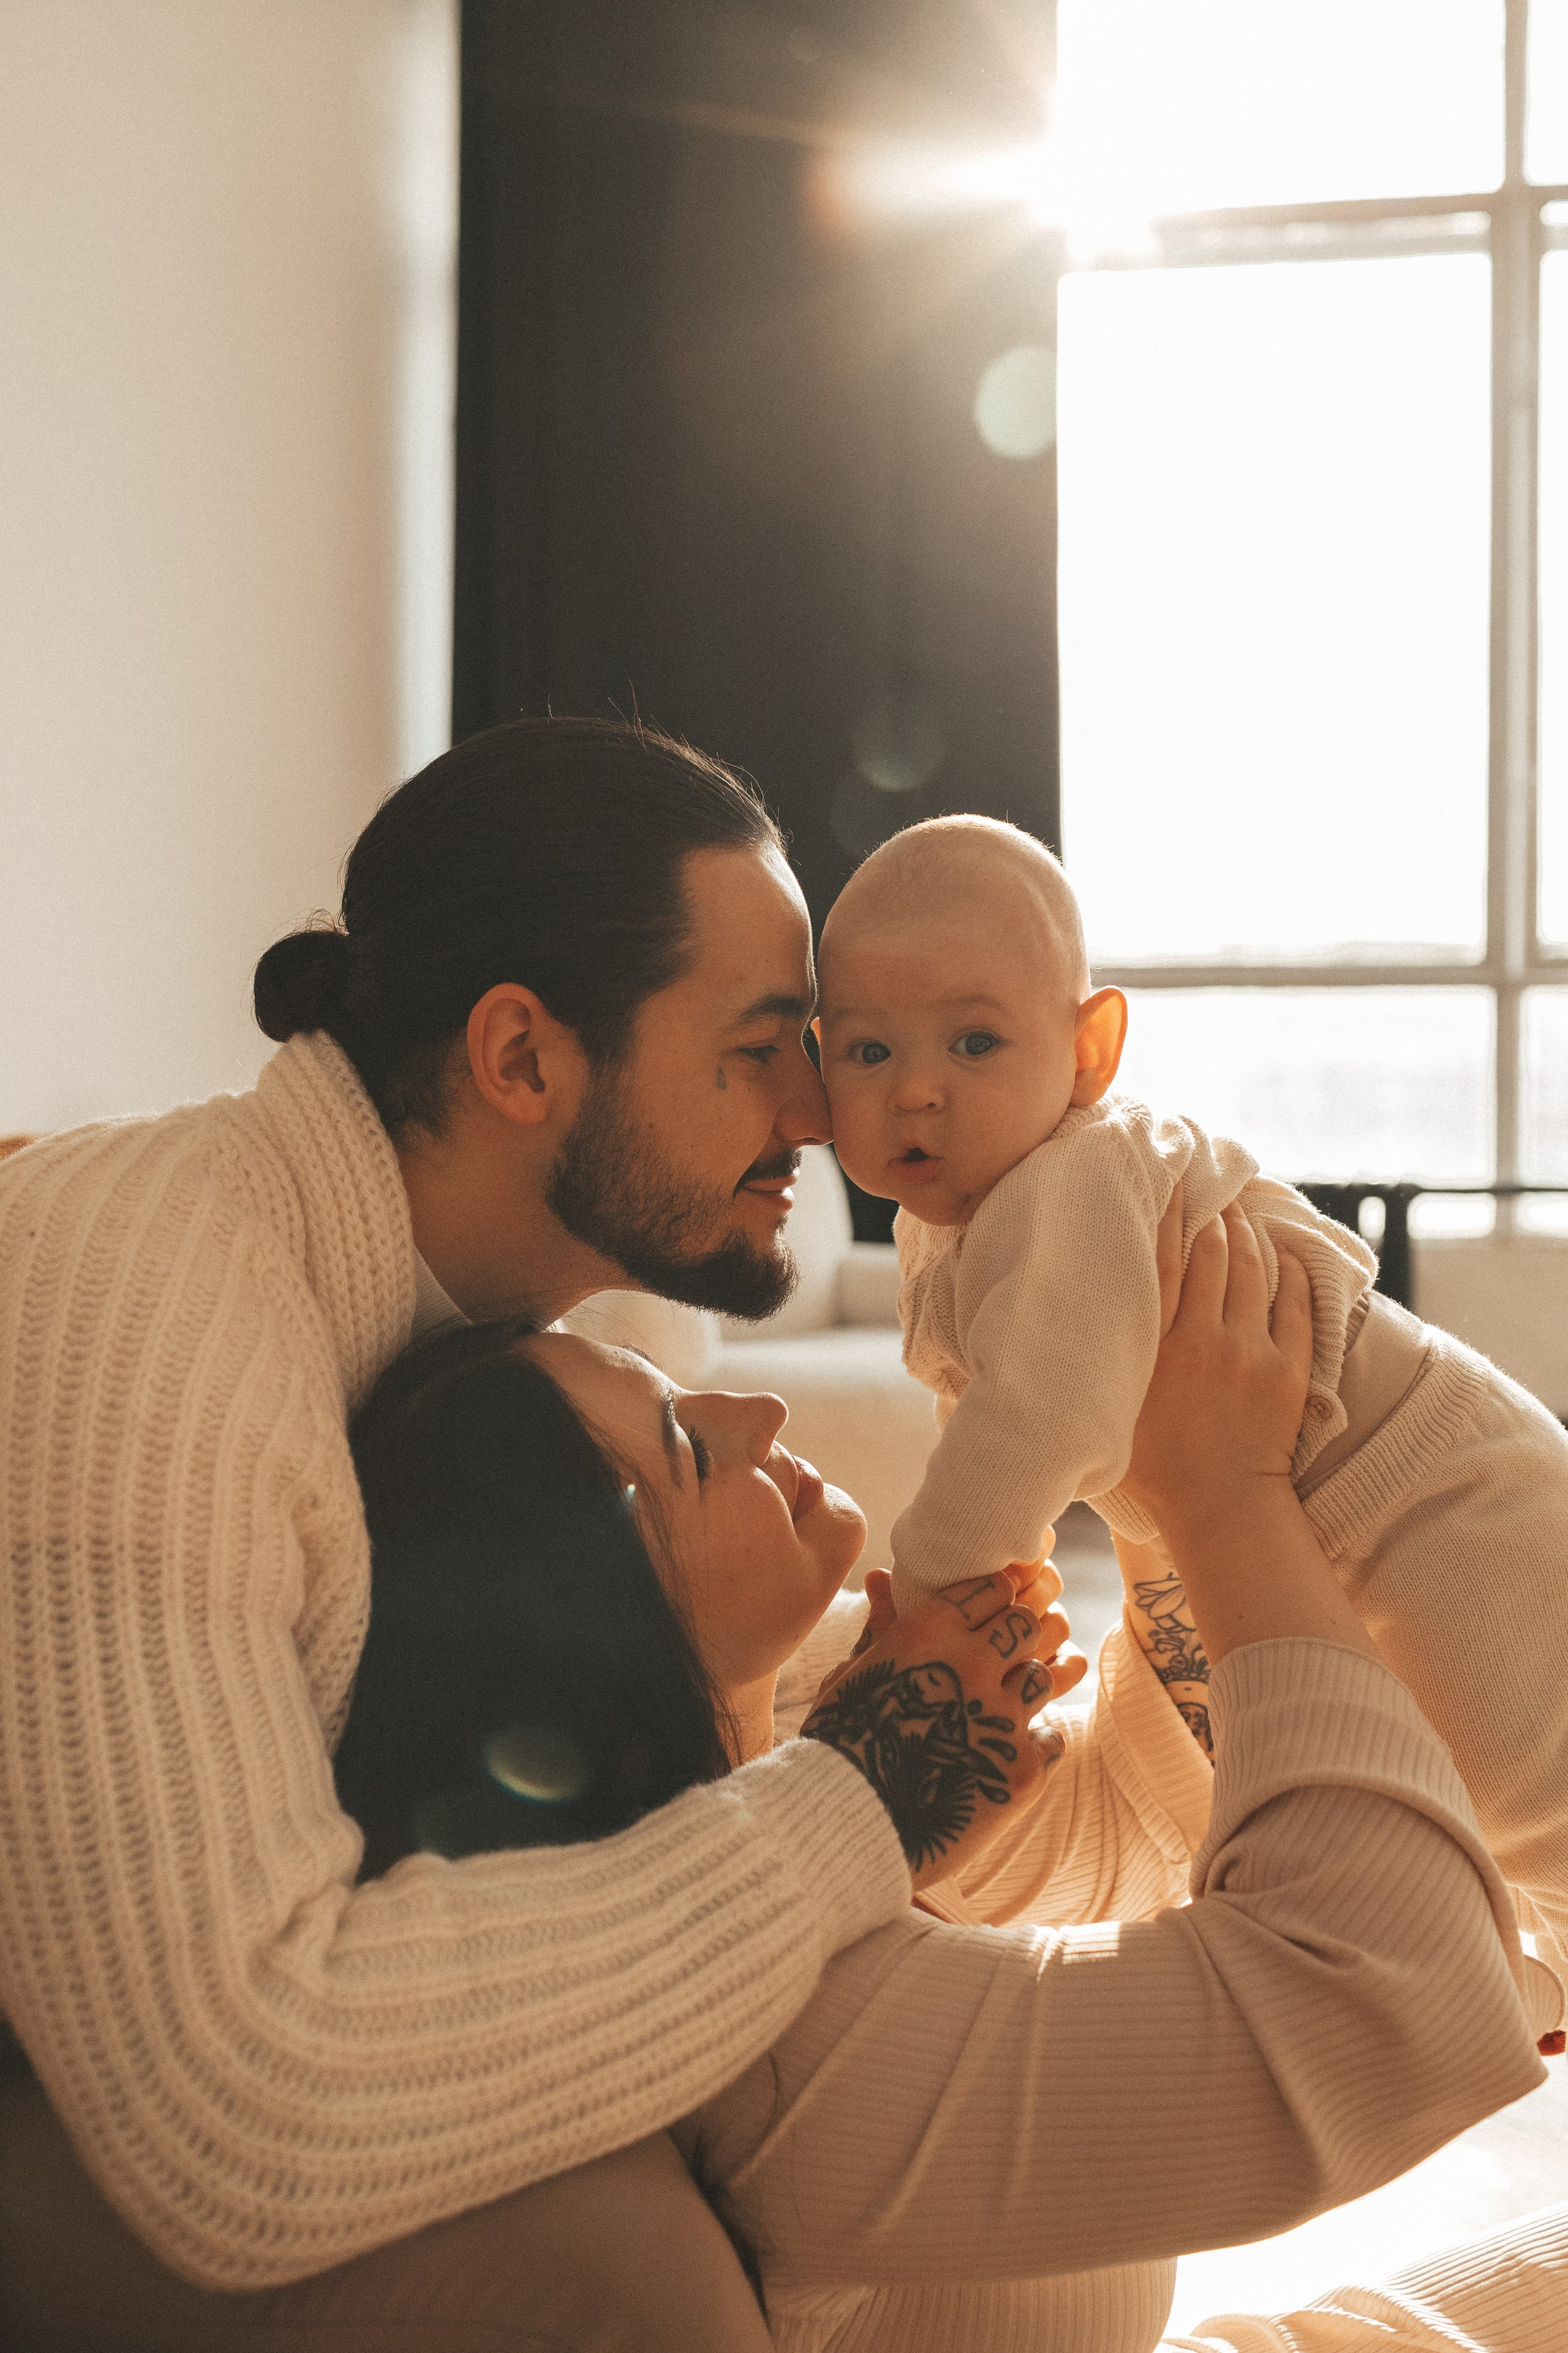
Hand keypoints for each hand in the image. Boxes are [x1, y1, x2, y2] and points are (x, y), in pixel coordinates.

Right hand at [802, 1569, 1066, 1890]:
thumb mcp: (852, 1676)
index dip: (996, 1600)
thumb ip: (881, 1626)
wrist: (844, 1830)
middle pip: (1027, 1624)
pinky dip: (1034, 1742)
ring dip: (1027, 1688)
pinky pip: (1052, 1736)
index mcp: (927, 1632)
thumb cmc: (839, 1748)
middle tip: (1004, 1659)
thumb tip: (881, 1577)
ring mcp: (1001, 1717)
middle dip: (1019, 1637)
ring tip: (1001, 1710)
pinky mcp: (1022, 1769)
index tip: (992, 1615)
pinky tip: (1005, 1753)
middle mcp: (971, 1665)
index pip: (991, 1588)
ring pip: (1045, 1676)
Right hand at [1121, 1204, 1312, 1543]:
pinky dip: (1289, 1270)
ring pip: (1254, 1270)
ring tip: (1238, 1209)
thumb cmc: (1154, 1469)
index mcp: (1159, 1350)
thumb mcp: (1109, 1413)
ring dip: (1247, 1233)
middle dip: (1211, 1214)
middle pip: (1213, 1254)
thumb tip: (1065, 1330)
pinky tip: (1281, 1250)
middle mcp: (1208, 1341)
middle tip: (1207, 1188)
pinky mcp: (1291, 1369)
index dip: (1168, 1217)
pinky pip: (1296, 1303)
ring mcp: (1254, 1353)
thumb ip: (1100, 1366)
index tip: (1168, 1184)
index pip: (1166, 1263)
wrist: (1221, 1510)